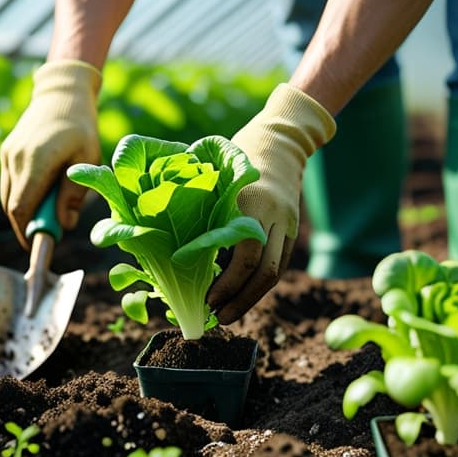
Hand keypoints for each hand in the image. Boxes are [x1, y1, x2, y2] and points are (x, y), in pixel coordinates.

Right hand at [0, 60, 101, 248]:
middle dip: (27, 224)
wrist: (61, 94)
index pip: (21, 208)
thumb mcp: (87, 159)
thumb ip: (74, 193)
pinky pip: (9, 183)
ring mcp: (7, 154)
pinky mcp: (6, 151)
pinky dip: (22, 194)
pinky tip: (42, 192)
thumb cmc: (81, 127)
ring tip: (49, 208)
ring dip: (25, 209)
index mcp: (35, 161)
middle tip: (49, 230)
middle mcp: (15, 158)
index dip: (27, 231)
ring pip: (8, 196)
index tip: (39, 244)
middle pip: (12, 206)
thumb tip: (65, 224)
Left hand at [207, 84, 335, 323]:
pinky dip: (259, 285)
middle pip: (263, 272)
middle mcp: (271, 215)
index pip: (243, 256)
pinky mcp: (292, 229)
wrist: (281, 141)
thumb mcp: (213, 175)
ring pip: (274, 274)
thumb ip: (197, 208)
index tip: (205, 299)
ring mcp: (286, 223)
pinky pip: (278, 265)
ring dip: (251, 299)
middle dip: (239, 300)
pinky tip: (241, 296)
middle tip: (216, 315)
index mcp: (248, 202)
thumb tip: (165, 247)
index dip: (226, 283)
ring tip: (227, 314)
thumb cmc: (234, 154)